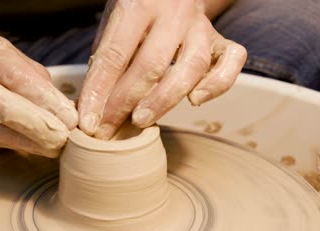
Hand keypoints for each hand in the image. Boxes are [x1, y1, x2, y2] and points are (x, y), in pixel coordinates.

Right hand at [0, 27, 77, 157]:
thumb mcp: (14, 60)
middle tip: (60, 137)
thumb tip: (67, 111)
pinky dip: (10, 143)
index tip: (68, 117)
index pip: (10, 74)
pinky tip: (31, 146)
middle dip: (31, 123)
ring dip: (23, 140)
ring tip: (51, 147)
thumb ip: (37, 82)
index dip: (41, 98)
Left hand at [78, 0, 246, 138]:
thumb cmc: (137, 13)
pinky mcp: (221, 39)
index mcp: (139, 4)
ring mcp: (201, 26)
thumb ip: (105, 61)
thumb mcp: (114, 26)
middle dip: (125, 102)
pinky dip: (217, 84)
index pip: (115, 54)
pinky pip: (232, 61)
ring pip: (192, 66)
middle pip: (152, 64)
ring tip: (140, 121)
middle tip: (107, 128)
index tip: (87, 121)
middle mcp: (174, 13)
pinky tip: (196, 100)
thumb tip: (89, 107)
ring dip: (163, 100)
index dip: (99, 91)